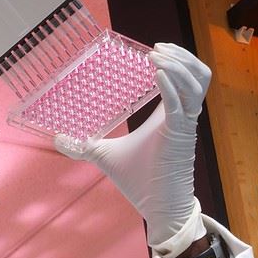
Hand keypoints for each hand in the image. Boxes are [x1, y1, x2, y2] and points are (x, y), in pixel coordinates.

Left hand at [55, 43, 210, 257]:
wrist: (160, 209)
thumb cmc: (141, 182)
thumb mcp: (106, 156)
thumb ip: (85, 145)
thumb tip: (59, 138)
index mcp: (171, 115)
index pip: (185, 78)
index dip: (176, 60)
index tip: (153, 50)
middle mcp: (183, 115)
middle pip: (199, 74)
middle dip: (181, 56)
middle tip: (158, 48)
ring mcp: (185, 124)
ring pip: (197, 83)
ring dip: (179, 65)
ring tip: (157, 56)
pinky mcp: (181, 135)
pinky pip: (182, 104)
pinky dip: (172, 86)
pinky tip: (157, 75)